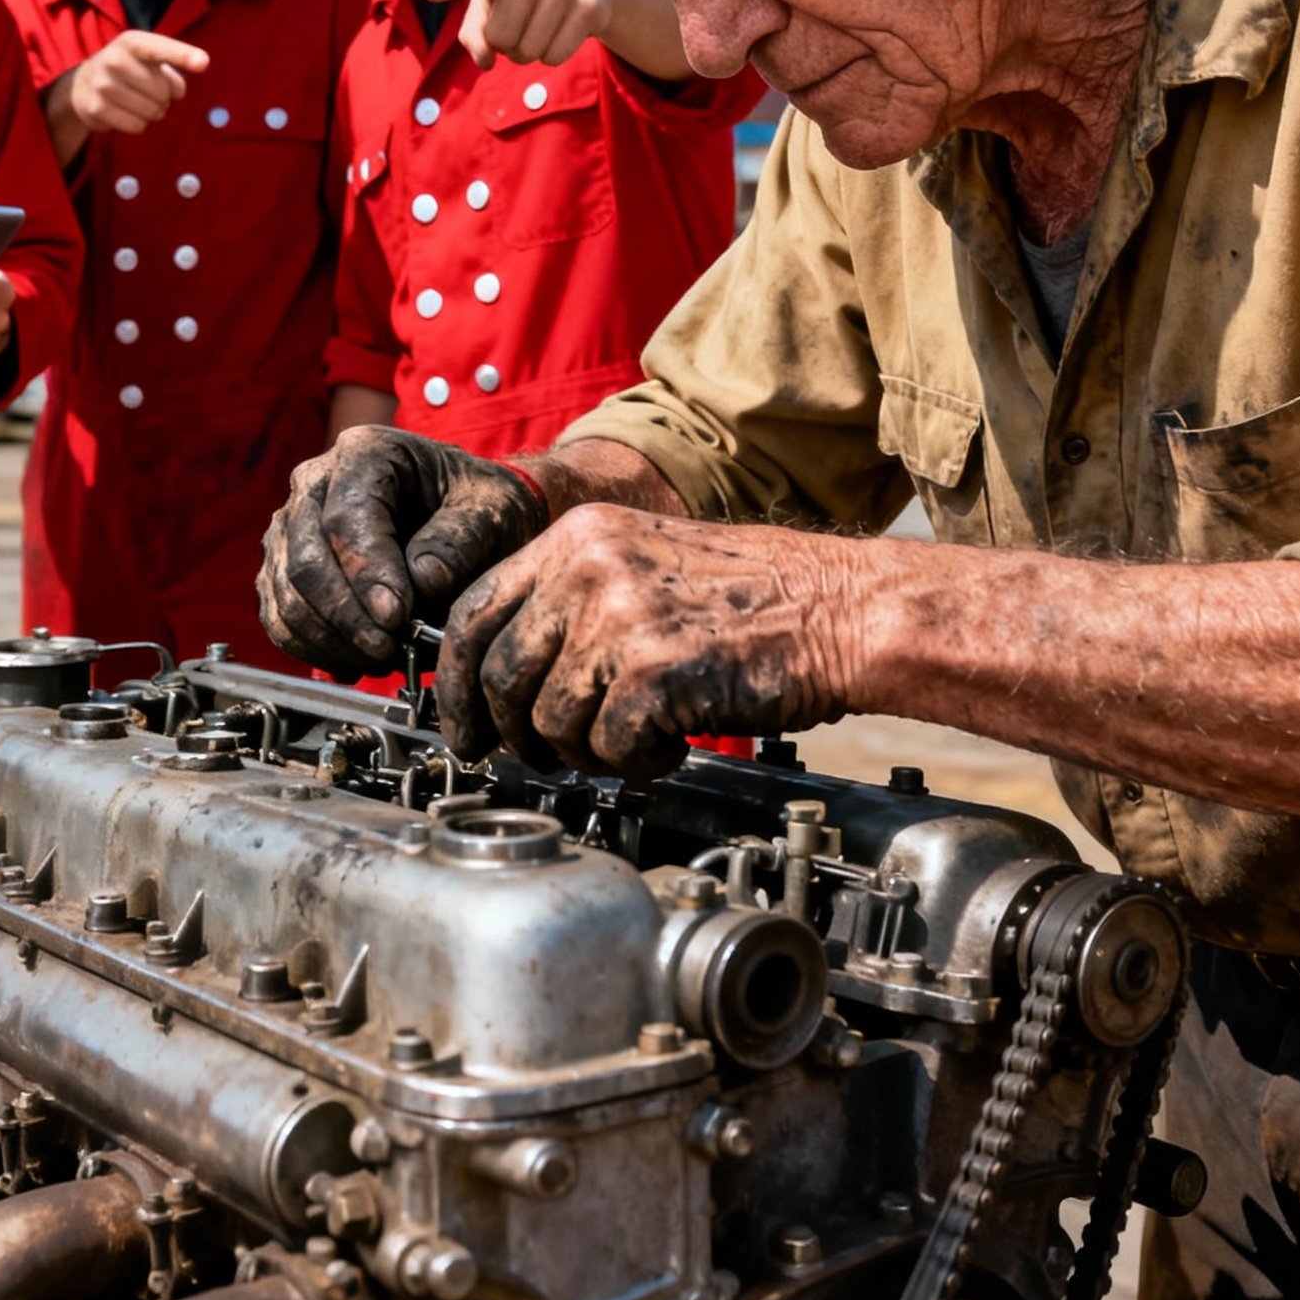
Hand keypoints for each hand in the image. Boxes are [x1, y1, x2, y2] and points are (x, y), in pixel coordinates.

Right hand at [67, 31, 209, 135]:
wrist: (82, 84)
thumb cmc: (127, 70)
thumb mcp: (146, 60)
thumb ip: (170, 71)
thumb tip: (178, 93)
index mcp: (131, 42)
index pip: (159, 48)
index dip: (182, 55)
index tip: (203, 62)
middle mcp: (114, 60)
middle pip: (162, 91)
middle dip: (164, 98)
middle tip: (152, 93)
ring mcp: (102, 85)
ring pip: (152, 111)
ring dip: (154, 112)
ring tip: (139, 102)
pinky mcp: (97, 109)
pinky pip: (137, 126)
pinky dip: (139, 124)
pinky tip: (127, 113)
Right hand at [258, 426, 549, 676]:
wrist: (468, 518)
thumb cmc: (481, 506)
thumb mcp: (493, 511)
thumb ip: (460, 541)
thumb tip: (421, 579)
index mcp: (367, 451)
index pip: (347, 517)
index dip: (366, 572)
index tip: (397, 617)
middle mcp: (316, 481)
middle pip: (306, 559)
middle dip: (346, 617)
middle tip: (390, 651)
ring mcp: (293, 526)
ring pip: (286, 593)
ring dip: (331, 639)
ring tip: (383, 659)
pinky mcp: (285, 567)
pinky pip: (279, 616)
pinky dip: (313, 648)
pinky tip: (356, 662)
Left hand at [423, 0, 618, 71]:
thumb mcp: (491, 6)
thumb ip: (474, 34)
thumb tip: (485, 60)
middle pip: (499, 38)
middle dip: (506, 43)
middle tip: (520, 23)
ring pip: (528, 52)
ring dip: (529, 52)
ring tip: (540, 26)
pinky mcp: (589, 7)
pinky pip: (554, 57)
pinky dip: (553, 55)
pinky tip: (561, 31)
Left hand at [436, 507, 851, 778]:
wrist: (843, 607)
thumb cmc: (753, 599)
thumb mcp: (643, 564)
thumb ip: (571, 600)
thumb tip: (503, 676)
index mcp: (576, 537)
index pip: (471, 610)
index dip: (456, 681)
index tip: (462, 725)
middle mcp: (587, 566)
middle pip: (498, 675)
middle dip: (516, 734)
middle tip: (546, 758)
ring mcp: (619, 616)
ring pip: (551, 721)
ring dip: (587, 751)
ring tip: (635, 740)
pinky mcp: (656, 670)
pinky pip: (609, 747)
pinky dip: (637, 762)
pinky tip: (673, 743)